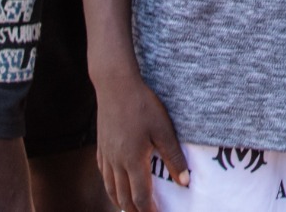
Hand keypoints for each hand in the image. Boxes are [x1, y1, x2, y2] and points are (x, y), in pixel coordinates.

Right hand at [95, 63, 186, 211]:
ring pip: (110, 188)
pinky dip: (109, 185)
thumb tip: (184, 182)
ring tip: (130, 208)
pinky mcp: (101, 146)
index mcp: (133, 160)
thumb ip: (174, 157)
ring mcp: (106, 155)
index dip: (148, 210)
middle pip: (123, 197)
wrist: (115, 85)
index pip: (140, 196)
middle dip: (134, 210)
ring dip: (120, 201)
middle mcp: (116, 162)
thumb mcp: (163, 129)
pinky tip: (114, 185)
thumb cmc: (142, 105)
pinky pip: (103, 174)